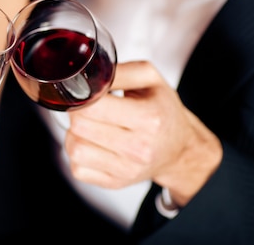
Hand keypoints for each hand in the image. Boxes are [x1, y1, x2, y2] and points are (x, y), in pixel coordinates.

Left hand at [64, 61, 221, 205]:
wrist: (179, 149)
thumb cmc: (163, 110)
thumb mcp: (150, 79)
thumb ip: (120, 70)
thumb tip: (90, 75)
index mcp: (149, 118)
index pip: (94, 107)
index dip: (83, 96)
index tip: (87, 93)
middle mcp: (139, 148)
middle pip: (80, 127)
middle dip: (77, 112)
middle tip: (87, 107)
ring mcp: (126, 170)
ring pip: (75, 149)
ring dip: (74, 134)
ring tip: (89, 126)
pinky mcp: (114, 183)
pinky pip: (78, 169)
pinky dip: (78, 155)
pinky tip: (91, 144)